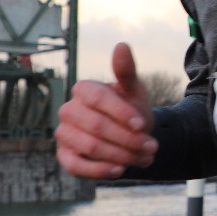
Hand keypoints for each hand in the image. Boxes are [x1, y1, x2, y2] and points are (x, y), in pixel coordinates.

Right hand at [55, 43, 156, 179]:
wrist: (128, 136)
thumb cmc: (129, 110)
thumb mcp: (133, 91)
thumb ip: (126, 71)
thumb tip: (122, 45)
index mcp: (83, 89)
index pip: (99, 98)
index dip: (122, 112)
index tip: (143, 125)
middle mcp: (68, 110)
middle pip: (96, 125)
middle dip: (127, 138)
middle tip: (152, 147)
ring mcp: (64, 134)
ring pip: (90, 146)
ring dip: (122, 155)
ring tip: (145, 157)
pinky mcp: (64, 156)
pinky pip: (77, 166)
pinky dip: (100, 170)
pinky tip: (120, 170)